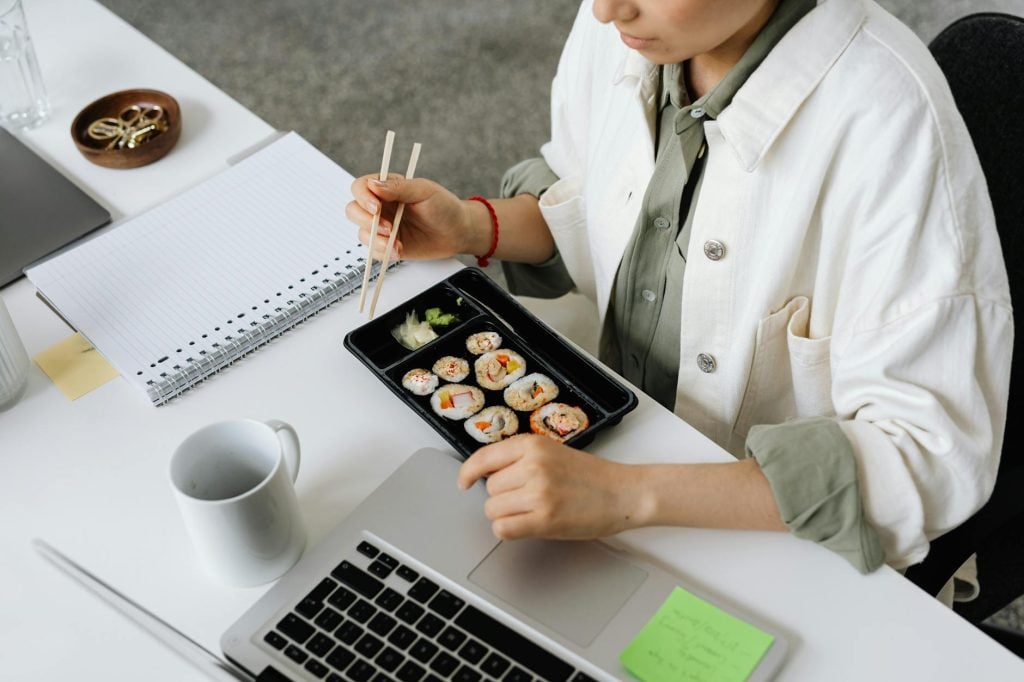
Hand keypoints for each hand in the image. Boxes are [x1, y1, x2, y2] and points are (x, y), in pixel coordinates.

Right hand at [346, 173, 477, 260]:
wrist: (457, 232)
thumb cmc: (444, 207)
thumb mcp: (424, 191)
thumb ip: (399, 187)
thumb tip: (374, 185)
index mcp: (387, 188)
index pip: (361, 187)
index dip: (363, 197)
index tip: (376, 207)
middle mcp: (381, 207)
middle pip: (353, 210)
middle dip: (366, 221)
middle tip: (387, 228)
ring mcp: (383, 227)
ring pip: (362, 233)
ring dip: (376, 240)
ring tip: (396, 242)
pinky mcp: (387, 245)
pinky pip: (373, 251)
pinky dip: (383, 252)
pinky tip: (399, 250)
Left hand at [457, 434, 641, 539]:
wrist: (623, 493)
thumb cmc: (591, 476)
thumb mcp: (553, 453)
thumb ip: (521, 459)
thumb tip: (486, 475)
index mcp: (533, 445)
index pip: (484, 457)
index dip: (468, 472)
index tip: (464, 482)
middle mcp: (533, 466)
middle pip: (489, 488)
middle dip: (502, 497)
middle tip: (527, 499)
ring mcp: (538, 492)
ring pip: (493, 510)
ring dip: (506, 515)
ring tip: (531, 511)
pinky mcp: (545, 519)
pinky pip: (503, 529)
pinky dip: (509, 531)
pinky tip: (526, 526)